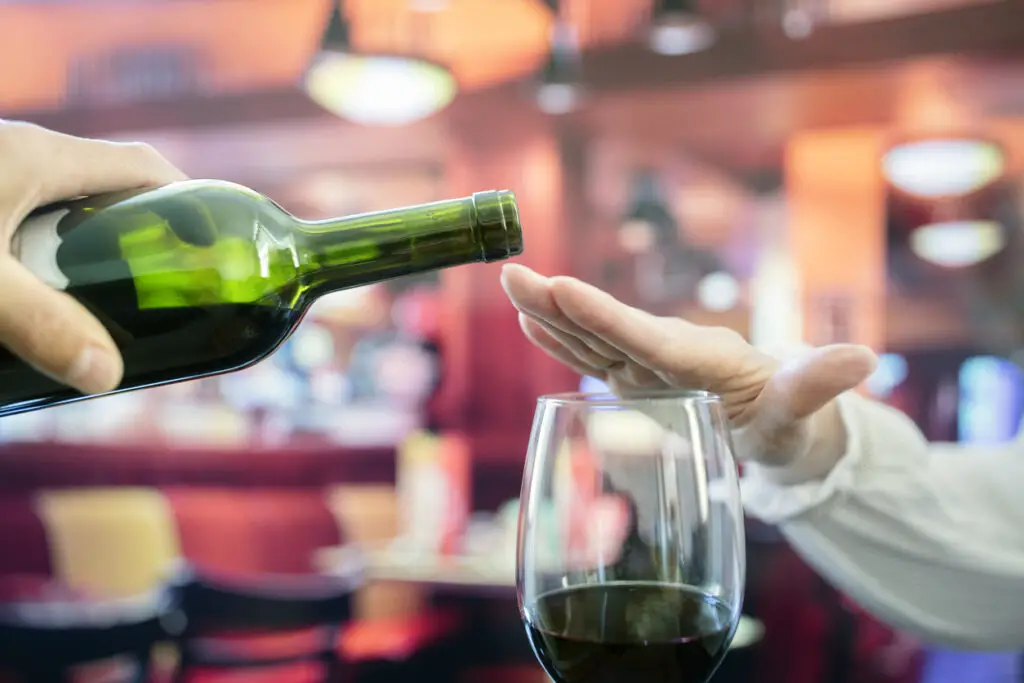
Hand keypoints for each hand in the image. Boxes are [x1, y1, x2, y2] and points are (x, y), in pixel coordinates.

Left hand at [0, 121, 186, 394]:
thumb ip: (38, 322)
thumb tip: (106, 376)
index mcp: (40, 156)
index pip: (144, 167)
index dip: (188, 202)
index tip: (209, 248)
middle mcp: (19, 155)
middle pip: (107, 190)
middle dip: (138, 237)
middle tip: (154, 294)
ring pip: (59, 207)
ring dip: (84, 250)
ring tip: (96, 306)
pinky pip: (20, 218)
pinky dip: (40, 255)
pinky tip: (29, 299)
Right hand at [501, 263, 877, 472]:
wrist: (778, 419)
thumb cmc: (790, 417)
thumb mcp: (805, 409)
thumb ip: (820, 384)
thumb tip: (866, 358)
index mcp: (696, 358)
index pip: (641, 336)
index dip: (601, 315)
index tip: (562, 287)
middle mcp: (664, 354)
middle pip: (604, 326)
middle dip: (559, 302)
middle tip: (512, 271)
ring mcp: (646, 365)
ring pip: (591, 337)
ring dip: (550, 314)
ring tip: (511, 285)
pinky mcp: (636, 378)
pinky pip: (593, 358)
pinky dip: (562, 341)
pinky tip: (533, 324)